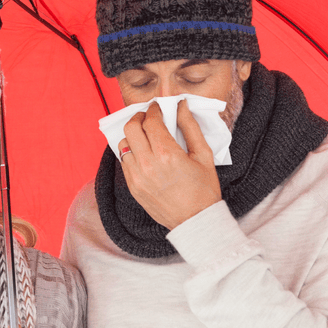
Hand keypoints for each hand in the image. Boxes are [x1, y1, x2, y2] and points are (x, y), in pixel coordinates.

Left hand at [119, 99, 221, 229]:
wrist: (195, 221)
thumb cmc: (204, 189)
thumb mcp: (203, 154)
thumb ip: (190, 127)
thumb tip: (181, 106)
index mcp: (167, 154)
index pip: (151, 121)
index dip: (154, 110)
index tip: (158, 108)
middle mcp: (148, 164)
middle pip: (131, 128)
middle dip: (139, 117)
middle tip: (148, 117)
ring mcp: (137, 177)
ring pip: (123, 144)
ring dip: (133, 135)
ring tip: (144, 135)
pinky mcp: (132, 187)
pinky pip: (124, 161)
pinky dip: (130, 152)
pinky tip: (143, 152)